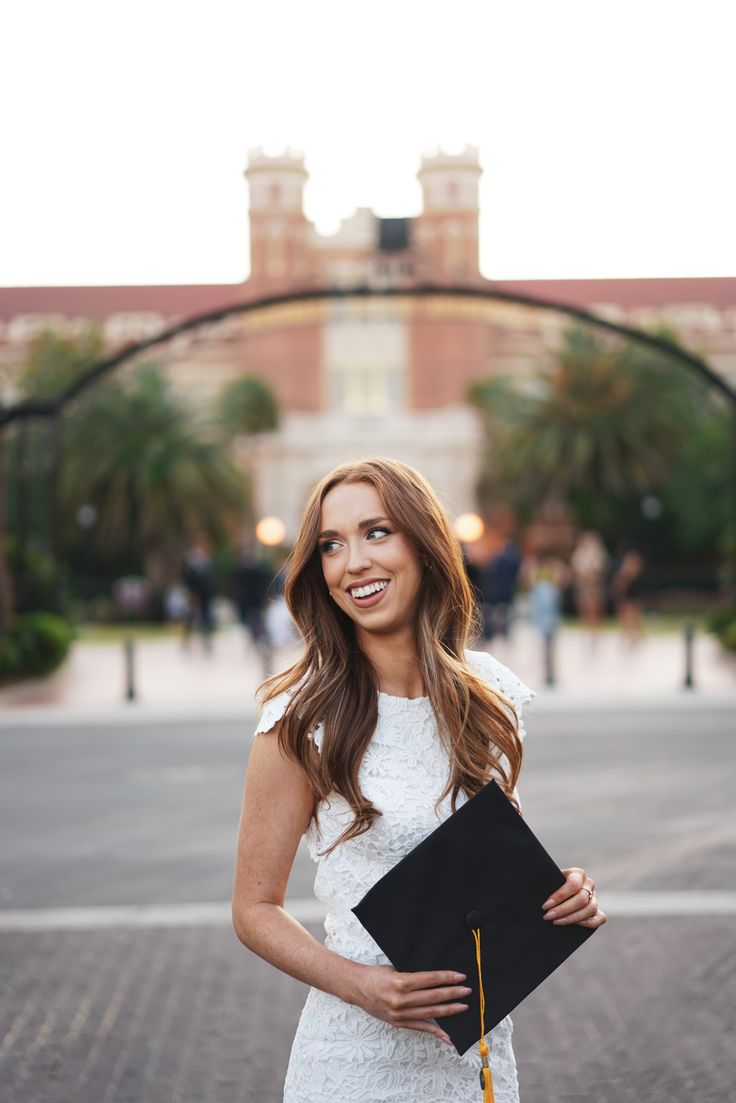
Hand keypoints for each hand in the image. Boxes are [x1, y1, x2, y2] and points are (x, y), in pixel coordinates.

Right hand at [347, 963, 470, 1044]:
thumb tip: (435, 978)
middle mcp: (400, 1000)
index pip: (429, 980)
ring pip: (430, 1013)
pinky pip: (421, 1028)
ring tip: (463, 1007)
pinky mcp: (398, 1023)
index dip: (446, 978)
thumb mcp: (394, 969)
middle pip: (432, 997)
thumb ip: (412, 975)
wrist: (357, 988)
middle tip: (466, 991)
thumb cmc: (375, 975)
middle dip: (452, 993)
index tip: (460, 977)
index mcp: (400, 983)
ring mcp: (400, 1014)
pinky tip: (448, 1035)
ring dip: (448, 1010)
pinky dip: (435, 1032)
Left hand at [542, 867, 606, 928]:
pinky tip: (574, 925)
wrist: (556, 889)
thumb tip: (535, 890)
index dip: (559, 896)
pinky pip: (600, 918)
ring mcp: (594, 897)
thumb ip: (546, 883)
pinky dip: (588, 923)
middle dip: (563, 910)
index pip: (573, 884)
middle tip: (548, 917)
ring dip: (572, 918)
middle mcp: (588, 884)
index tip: (545, 906)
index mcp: (577, 873)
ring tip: (556, 922)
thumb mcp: (548, 880)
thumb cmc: (550, 884)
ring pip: (590, 909)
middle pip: (581, 898)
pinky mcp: (597, 909)